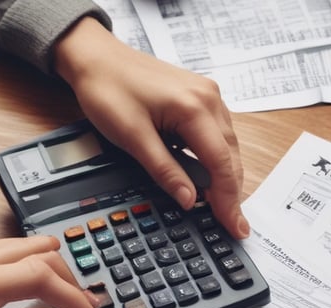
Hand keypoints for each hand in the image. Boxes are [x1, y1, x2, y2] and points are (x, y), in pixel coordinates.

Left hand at [54, 17, 248, 238]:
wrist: (96, 57)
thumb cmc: (108, 89)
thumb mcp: (132, 137)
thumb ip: (164, 170)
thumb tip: (189, 200)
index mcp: (194, 107)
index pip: (220, 164)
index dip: (228, 200)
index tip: (235, 227)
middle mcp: (209, 98)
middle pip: (230, 156)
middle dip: (232, 194)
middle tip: (234, 226)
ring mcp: (207, 96)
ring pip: (227, 146)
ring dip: (225, 178)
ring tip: (223, 208)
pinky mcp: (199, 98)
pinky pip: (216, 134)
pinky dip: (215, 159)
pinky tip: (209, 178)